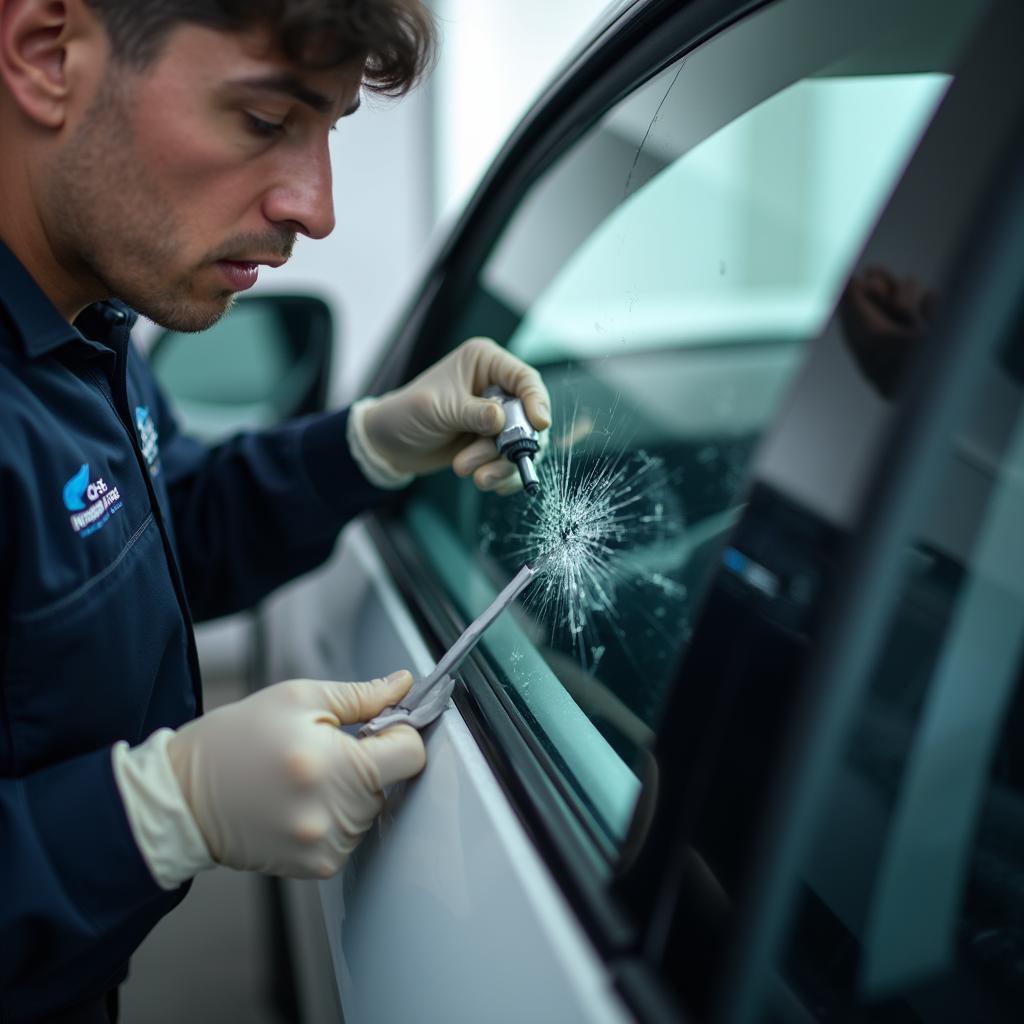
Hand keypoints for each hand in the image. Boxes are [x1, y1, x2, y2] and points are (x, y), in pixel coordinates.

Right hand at [166, 672, 424, 877]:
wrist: (182, 798)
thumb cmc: (235, 740)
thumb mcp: (298, 699)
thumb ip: (361, 695)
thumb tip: (403, 685)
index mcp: (333, 766)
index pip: (411, 755)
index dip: (399, 733)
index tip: (378, 726)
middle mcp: (335, 814)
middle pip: (390, 783)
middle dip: (368, 761)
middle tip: (324, 749)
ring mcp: (326, 846)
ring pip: (371, 810)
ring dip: (351, 792)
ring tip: (304, 777)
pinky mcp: (317, 866)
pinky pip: (350, 835)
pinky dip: (336, 817)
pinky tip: (299, 802)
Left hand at [361, 337, 550, 491]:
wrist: (389, 444)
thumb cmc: (407, 414)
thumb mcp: (440, 409)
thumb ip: (474, 414)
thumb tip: (503, 421)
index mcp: (485, 362)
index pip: (525, 378)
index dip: (536, 401)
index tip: (539, 425)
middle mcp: (496, 387)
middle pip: (528, 417)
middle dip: (510, 445)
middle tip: (486, 465)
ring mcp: (496, 417)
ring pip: (521, 444)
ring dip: (499, 464)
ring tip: (471, 474)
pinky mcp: (492, 443)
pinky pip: (512, 462)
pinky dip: (503, 475)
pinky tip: (488, 483)